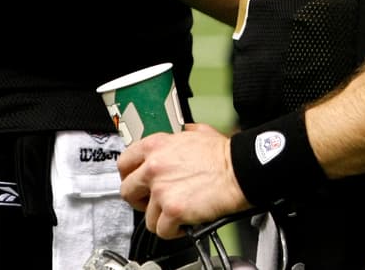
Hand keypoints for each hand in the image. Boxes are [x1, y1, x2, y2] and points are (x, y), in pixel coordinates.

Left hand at [118, 123, 249, 238]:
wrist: (240, 170)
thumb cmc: (224, 155)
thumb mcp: (199, 132)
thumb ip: (184, 134)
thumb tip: (185, 133)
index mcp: (156, 145)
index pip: (124, 163)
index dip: (129, 177)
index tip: (135, 184)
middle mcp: (153, 166)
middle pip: (127, 191)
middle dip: (139, 201)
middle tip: (153, 203)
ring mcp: (161, 189)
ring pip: (146, 217)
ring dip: (160, 219)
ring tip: (175, 215)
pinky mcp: (173, 210)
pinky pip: (162, 230)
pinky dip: (172, 231)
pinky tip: (183, 224)